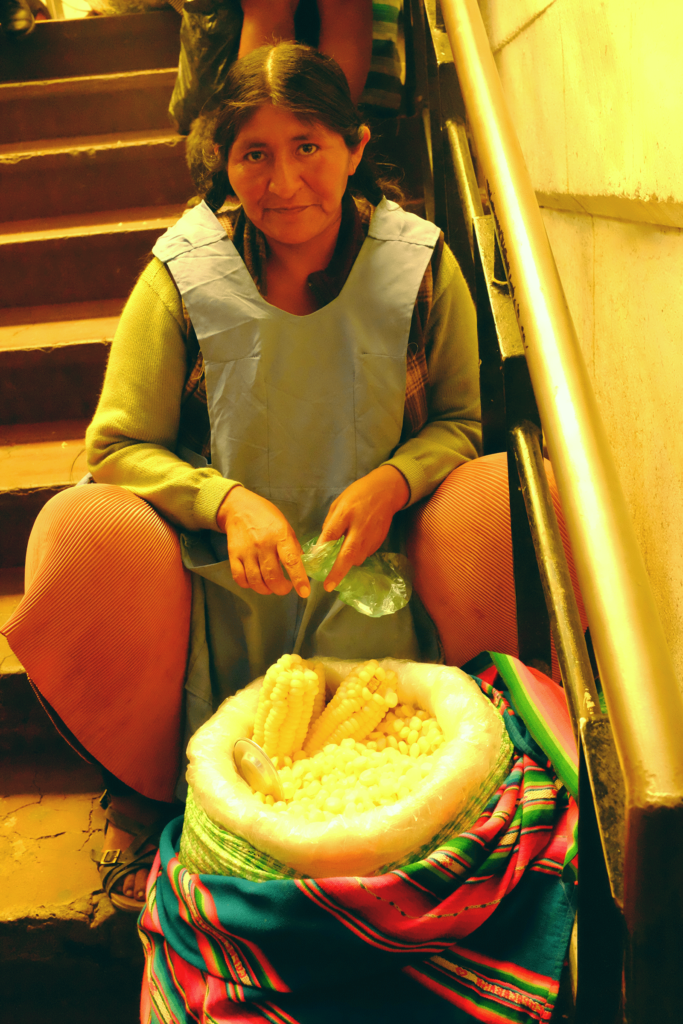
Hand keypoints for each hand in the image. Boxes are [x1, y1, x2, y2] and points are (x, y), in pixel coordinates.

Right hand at [217, 486, 309, 597]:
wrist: (239, 508)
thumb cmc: (267, 517)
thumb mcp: (286, 527)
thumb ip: (293, 548)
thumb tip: (301, 568)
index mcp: (280, 536)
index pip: (291, 561)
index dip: (299, 579)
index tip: (304, 592)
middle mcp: (263, 544)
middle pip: (272, 577)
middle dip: (281, 589)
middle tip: (285, 587)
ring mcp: (246, 551)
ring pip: (256, 581)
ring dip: (266, 590)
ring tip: (271, 586)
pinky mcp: (233, 555)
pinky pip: (240, 578)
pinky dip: (249, 585)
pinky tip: (255, 581)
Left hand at [318, 466, 409, 591]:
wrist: (386, 491)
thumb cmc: (358, 494)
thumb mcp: (339, 503)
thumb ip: (330, 524)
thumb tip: (323, 544)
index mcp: (346, 514)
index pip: (331, 535)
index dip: (321, 550)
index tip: (312, 563)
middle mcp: (359, 528)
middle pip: (348, 554)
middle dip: (338, 572)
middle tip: (328, 586)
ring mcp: (371, 537)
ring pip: (357, 558)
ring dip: (346, 564)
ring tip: (338, 563)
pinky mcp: (379, 542)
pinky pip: (364, 554)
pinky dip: (356, 556)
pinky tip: (352, 549)